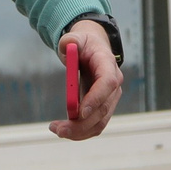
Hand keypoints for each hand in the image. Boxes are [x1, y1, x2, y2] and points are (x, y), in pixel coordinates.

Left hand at [50, 19, 121, 140]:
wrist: (92, 50)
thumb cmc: (83, 44)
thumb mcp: (75, 37)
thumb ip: (70, 39)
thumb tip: (67, 46)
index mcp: (108, 65)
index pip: (107, 84)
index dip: (95, 99)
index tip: (78, 113)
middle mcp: (114, 84)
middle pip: (102, 109)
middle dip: (81, 123)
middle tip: (59, 129)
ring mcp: (110, 98)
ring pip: (99, 122)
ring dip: (78, 132)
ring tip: (56, 130)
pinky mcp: (103, 108)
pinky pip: (95, 125)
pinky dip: (80, 132)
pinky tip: (63, 130)